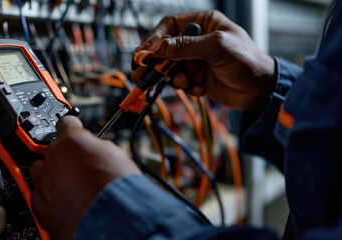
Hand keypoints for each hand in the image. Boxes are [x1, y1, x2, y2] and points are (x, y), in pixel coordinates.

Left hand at [31, 116, 139, 238]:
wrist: (113, 222)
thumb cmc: (118, 191)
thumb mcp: (115, 155)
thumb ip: (96, 146)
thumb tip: (92, 148)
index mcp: (72, 142)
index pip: (66, 123)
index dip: (72, 126)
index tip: (72, 128)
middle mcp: (53, 159)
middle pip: (52, 148)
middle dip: (64, 154)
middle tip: (78, 164)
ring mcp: (44, 183)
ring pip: (39, 170)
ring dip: (51, 173)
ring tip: (69, 183)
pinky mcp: (40, 206)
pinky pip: (38, 193)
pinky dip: (49, 195)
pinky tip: (64, 200)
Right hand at [131, 10, 276, 110]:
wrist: (261, 91)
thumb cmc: (247, 61)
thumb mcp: (216, 47)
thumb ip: (186, 46)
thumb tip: (158, 47)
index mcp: (203, 23)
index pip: (169, 26)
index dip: (154, 39)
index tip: (143, 53)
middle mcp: (197, 40)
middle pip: (165, 48)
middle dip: (155, 63)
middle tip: (140, 74)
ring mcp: (195, 60)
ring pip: (170, 67)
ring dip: (174, 77)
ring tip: (185, 83)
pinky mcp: (196, 77)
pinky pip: (181, 82)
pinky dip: (188, 87)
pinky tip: (201, 88)